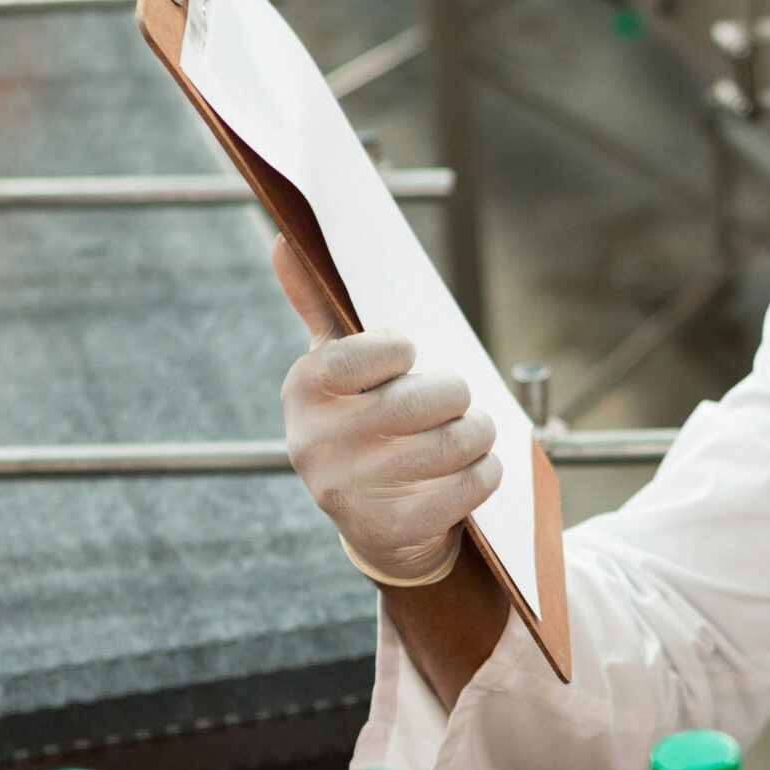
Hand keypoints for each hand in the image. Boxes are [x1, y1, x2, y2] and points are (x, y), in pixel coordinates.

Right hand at [274, 237, 501, 582]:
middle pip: (434, 396)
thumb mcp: (337, 369)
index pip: (386, 348)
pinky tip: (466, 472)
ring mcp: (355, 489)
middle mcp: (319, 441)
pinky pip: (474, 482)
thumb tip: (283, 241)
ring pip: (461, 439)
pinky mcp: (394, 528)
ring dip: (478, 434)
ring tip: (462, 436)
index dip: (407, 352)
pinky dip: (486, 471)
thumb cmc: (361, 425)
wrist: (375, 525)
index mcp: (305, 389)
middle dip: (456, 396)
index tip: (401, 364)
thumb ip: (318, 306)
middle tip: (448, 405)